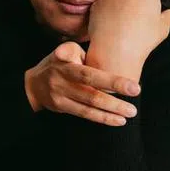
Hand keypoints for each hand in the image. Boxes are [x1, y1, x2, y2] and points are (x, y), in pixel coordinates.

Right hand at [24, 41, 140, 126]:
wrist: (32, 83)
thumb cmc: (58, 63)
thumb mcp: (65, 51)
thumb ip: (81, 52)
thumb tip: (102, 50)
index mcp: (66, 65)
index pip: (91, 75)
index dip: (112, 81)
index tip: (134, 86)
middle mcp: (63, 82)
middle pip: (92, 94)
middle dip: (116, 100)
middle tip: (136, 101)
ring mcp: (61, 97)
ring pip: (89, 107)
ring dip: (111, 112)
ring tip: (130, 113)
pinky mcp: (61, 108)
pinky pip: (84, 115)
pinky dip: (102, 118)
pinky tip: (118, 120)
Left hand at [86, 0, 169, 80]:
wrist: (116, 51)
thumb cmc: (142, 39)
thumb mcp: (162, 29)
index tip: (146, 3)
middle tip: (135, 15)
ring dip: (118, 3)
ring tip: (122, 23)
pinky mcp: (97, 3)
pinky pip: (103, 4)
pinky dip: (106, 11)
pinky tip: (111, 25)